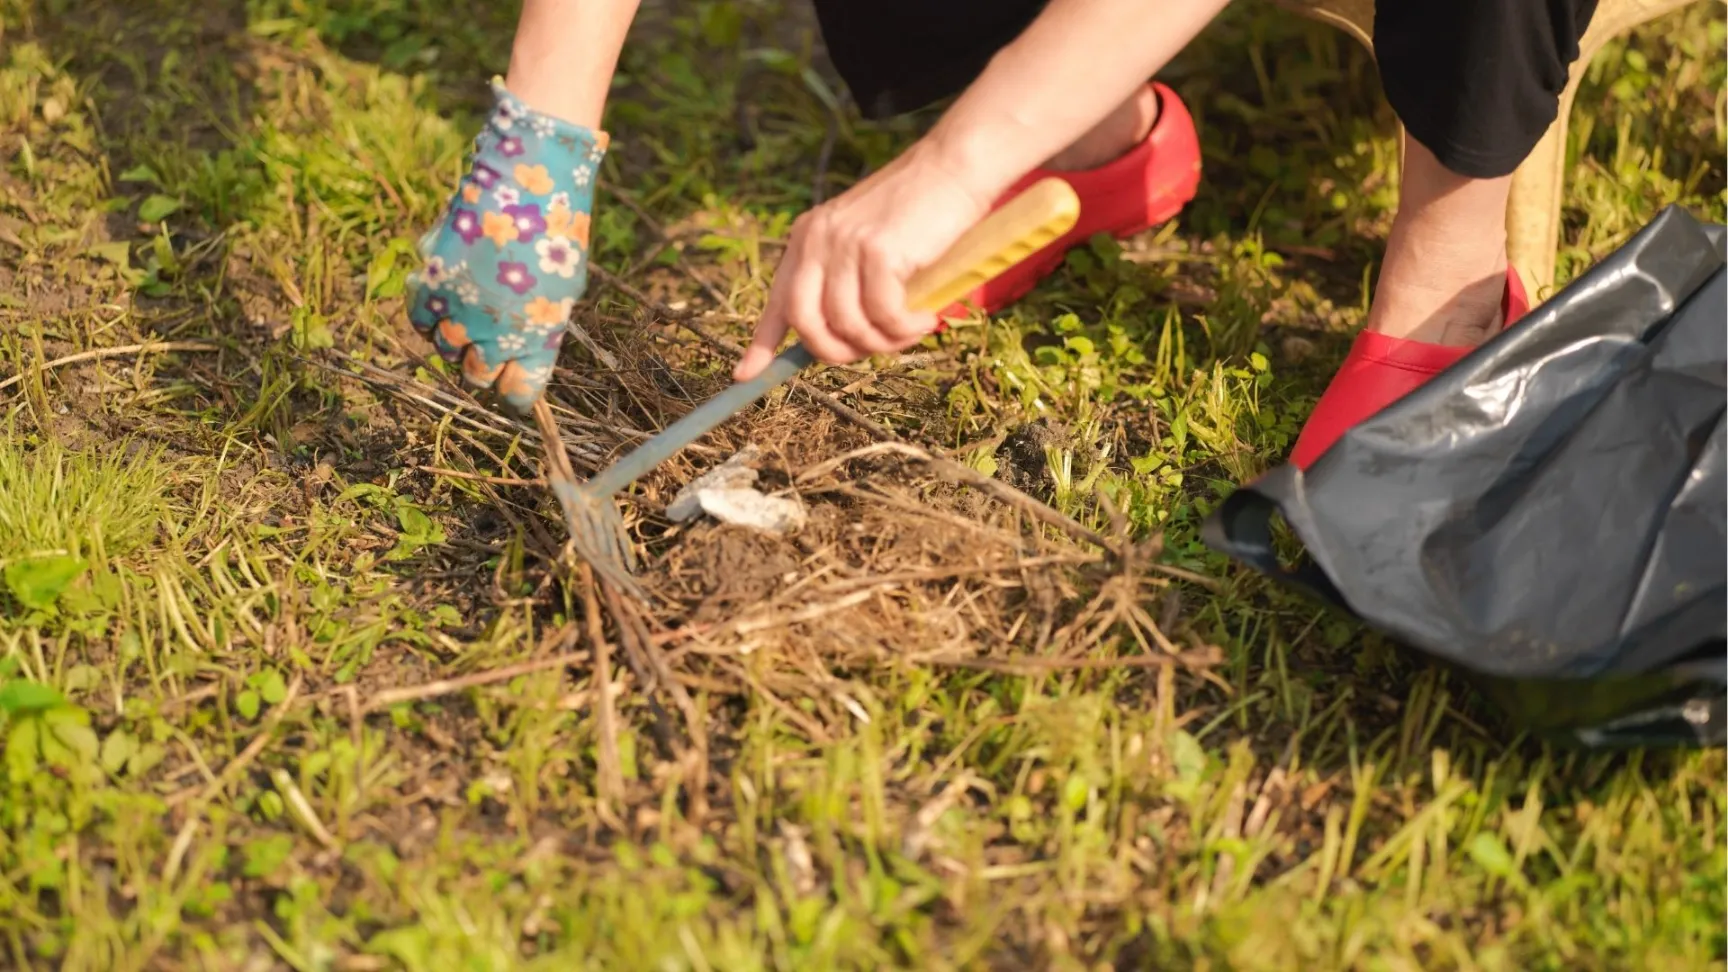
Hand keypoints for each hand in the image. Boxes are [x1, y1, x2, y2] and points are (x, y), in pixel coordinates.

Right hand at [406, 79, 608, 411]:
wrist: (528, 180)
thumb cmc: (555, 233)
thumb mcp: (564, 288)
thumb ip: (542, 327)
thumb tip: (522, 356)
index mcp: (536, 338)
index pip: (518, 394)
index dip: (515, 390)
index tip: (514, 380)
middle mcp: (494, 332)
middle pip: (476, 377)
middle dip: (482, 368)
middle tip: (487, 348)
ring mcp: (460, 308)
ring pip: (444, 350)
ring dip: (454, 342)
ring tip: (467, 319)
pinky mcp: (432, 280)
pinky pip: (419, 316)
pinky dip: (427, 315)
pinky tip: (442, 302)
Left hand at [733, 143, 990, 380]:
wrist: (952, 167)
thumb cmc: (918, 211)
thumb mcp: (865, 242)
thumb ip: (845, 280)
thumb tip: (841, 337)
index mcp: (807, 236)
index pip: (778, 299)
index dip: (761, 344)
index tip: (745, 376)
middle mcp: (817, 239)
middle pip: (803, 320)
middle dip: (834, 351)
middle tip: (872, 351)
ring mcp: (844, 244)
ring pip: (846, 324)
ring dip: (882, 343)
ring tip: (910, 332)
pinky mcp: (877, 251)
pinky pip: (883, 315)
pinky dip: (905, 329)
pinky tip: (924, 319)